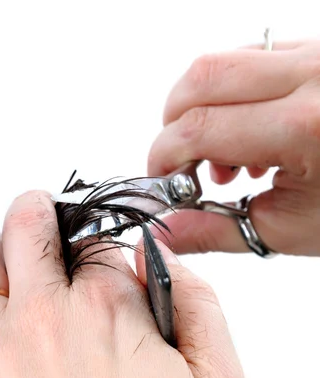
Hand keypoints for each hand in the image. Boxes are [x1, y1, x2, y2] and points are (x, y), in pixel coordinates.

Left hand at [0, 193, 244, 377]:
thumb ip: (199, 306)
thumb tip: (157, 256)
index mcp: (110, 311)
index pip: (99, 248)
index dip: (105, 256)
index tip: (105, 271)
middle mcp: (45, 317)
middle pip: (33, 233)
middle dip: (43, 221)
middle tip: (47, 227)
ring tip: (5, 262)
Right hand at [147, 38, 319, 255]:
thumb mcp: (291, 229)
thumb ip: (216, 230)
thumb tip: (167, 232)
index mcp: (307, 126)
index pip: (199, 127)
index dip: (163, 156)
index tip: (161, 182)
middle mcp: (316, 75)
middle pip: (202, 76)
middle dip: (173, 124)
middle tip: (184, 167)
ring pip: (227, 59)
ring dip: (203, 108)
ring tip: (226, 159)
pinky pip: (257, 56)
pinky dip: (234, 95)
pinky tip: (252, 135)